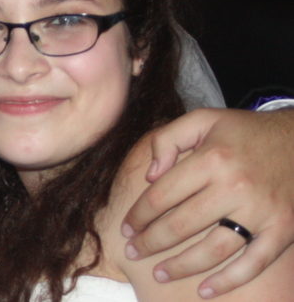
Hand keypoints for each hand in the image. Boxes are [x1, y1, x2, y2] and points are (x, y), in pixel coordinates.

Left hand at [121, 108, 293, 297]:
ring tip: (159, 273)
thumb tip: (149, 175)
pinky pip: (254, 263)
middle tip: (132, 252)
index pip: (162, 195)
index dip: (139, 215)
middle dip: (151, 242)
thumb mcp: (203, 120)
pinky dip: (229, 281)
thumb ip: (167, 139)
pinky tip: (205, 291)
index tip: (126, 228)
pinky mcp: (283, 229)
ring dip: (182, 266)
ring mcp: (261, 211)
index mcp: (212, 159)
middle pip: (182, 225)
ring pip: (213, 249)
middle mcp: (236, 186)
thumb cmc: (245, 132)